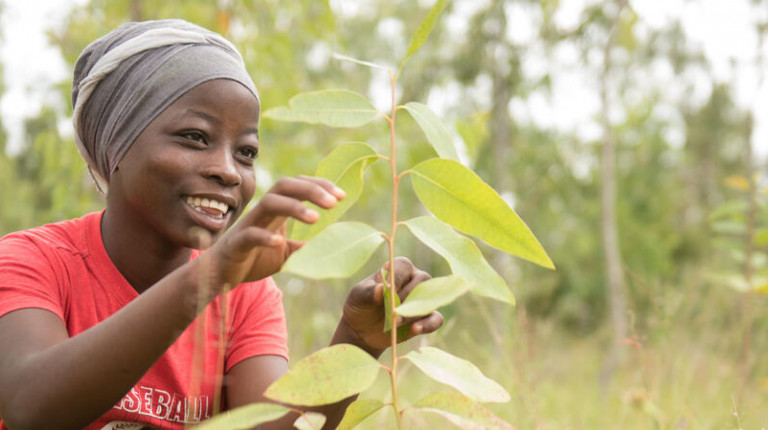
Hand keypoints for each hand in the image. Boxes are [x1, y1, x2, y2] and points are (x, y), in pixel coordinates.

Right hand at [203, 175, 344, 290]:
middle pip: (285, 186)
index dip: (320, 185)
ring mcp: (249, 224)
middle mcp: (263, 211)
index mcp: (277, 210)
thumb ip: (304, 245)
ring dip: (294, 207)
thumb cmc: (254, 258)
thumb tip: (330, 245)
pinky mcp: (236, 244)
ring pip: (269, 203)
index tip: (342, 196)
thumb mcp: (286, 252)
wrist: (221, 275)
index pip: (298, 185)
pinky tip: (280, 242)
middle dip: (311, 190)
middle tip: (334, 202)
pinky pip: (250, 234)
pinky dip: (265, 236)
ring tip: (315, 219)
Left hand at [336, 257, 443, 355]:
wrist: (363, 330)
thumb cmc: (361, 305)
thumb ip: (368, 292)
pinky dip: (428, 324)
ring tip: (396, 322)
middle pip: (421, 281)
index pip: (404, 266)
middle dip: (406, 297)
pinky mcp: (426, 317)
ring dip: (413, 312)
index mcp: (397, 268)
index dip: (398, 278)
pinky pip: (436, 319)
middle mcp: (414, 279)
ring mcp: (422, 299)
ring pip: (429, 300)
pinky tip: (415, 329)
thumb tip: (380, 289)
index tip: (388, 291)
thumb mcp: (358, 297)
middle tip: (391, 311)